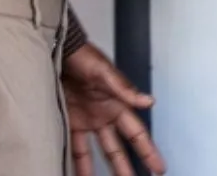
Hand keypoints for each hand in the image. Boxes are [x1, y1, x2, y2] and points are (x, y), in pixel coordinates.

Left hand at [62, 42, 164, 175]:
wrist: (58, 52)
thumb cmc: (84, 56)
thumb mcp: (105, 72)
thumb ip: (125, 89)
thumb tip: (149, 102)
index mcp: (118, 104)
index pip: (137, 134)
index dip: (148, 151)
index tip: (158, 168)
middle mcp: (105, 116)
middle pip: (119, 147)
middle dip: (127, 166)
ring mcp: (88, 121)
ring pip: (98, 151)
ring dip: (101, 169)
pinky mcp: (70, 121)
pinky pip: (74, 146)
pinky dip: (76, 161)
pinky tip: (77, 174)